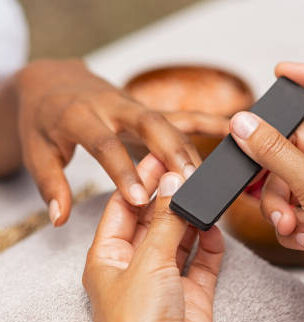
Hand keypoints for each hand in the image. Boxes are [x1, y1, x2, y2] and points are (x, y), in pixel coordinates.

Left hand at [15, 59, 228, 225]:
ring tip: (207, 175)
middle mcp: (111, 107)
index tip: (138, 198)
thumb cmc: (44, 118)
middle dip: (171, 152)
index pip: (105, 145)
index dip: (122, 171)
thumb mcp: (36, 151)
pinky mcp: (145, 109)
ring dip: (189, 147)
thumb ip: (51, 184)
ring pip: (168, 122)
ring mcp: (132, 105)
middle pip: (148, 124)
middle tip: (189, 180)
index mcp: (80, 116)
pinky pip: (177, 113)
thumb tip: (60, 217)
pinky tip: (226, 127)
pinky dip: (203, 120)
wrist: (53, 82)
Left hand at [83, 154, 223, 321]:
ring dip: (190, 217)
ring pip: (179, 236)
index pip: (123, 207)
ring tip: (201, 194)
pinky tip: (212, 229)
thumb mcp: (149, 263)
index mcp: (110, 257)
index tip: (157, 158)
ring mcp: (164, 277)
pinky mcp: (190, 290)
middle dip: (168, 196)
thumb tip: (173, 182)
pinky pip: (201, 258)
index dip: (138, 182)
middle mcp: (135, 264)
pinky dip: (208, 243)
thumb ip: (165, 221)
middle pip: (153, 219)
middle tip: (185, 170)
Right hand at [229, 62, 303, 292]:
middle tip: (275, 193)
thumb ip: (275, 153)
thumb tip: (245, 125)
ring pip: (279, 182)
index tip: (284, 72)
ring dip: (278, 206)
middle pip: (286, 152)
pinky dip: (284, 221)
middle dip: (275, 178)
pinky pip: (283, 204)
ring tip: (291, 225)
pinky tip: (299, 235)